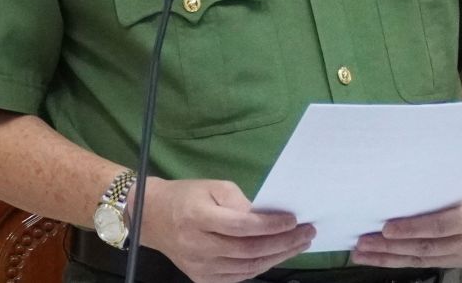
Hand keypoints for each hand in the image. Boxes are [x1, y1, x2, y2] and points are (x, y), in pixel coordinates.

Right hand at [143, 179, 314, 282]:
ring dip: (277, 257)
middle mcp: (198, 246)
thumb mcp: (213, 187)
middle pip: (248, 250)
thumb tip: (268, 217)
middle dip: (282, 243)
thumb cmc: (188, 197)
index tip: (293, 219)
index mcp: (198, 218)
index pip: (240, 226)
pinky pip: (238, 277)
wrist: (153, 218)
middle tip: (307, 233)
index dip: (269, 225)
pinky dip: (261, 267)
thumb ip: (240, 202)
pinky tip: (277, 256)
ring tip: (299, 245)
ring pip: (246, 267)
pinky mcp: (201, 279)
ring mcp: (200, 267)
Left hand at [350, 179, 461, 269]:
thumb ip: (430, 181)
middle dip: (390, 247)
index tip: (384, 229)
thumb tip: (391, 177)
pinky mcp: (456, 261)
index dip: (411, 229)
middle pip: (425, 247)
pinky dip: (399, 260)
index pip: (438, 226)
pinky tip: (379, 257)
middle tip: (362, 244)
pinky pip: (423, 263)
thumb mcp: (452, 173)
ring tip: (362, 254)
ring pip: (421, 260)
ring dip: (388, 258)